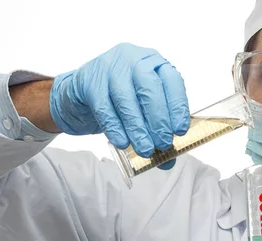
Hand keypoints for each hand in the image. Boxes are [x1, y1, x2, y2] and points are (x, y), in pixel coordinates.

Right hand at [49, 42, 189, 169]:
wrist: (81, 94)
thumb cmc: (117, 100)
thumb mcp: (140, 108)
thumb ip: (155, 129)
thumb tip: (168, 160)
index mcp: (152, 63)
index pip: (171, 80)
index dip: (177, 106)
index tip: (180, 130)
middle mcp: (132, 60)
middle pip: (149, 88)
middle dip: (158, 119)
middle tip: (163, 143)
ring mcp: (109, 68)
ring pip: (126, 100)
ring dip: (137, 128)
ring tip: (145, 150)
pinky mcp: (90, 82)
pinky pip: (104, 109)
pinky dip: (115, 129)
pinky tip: (122, 143)